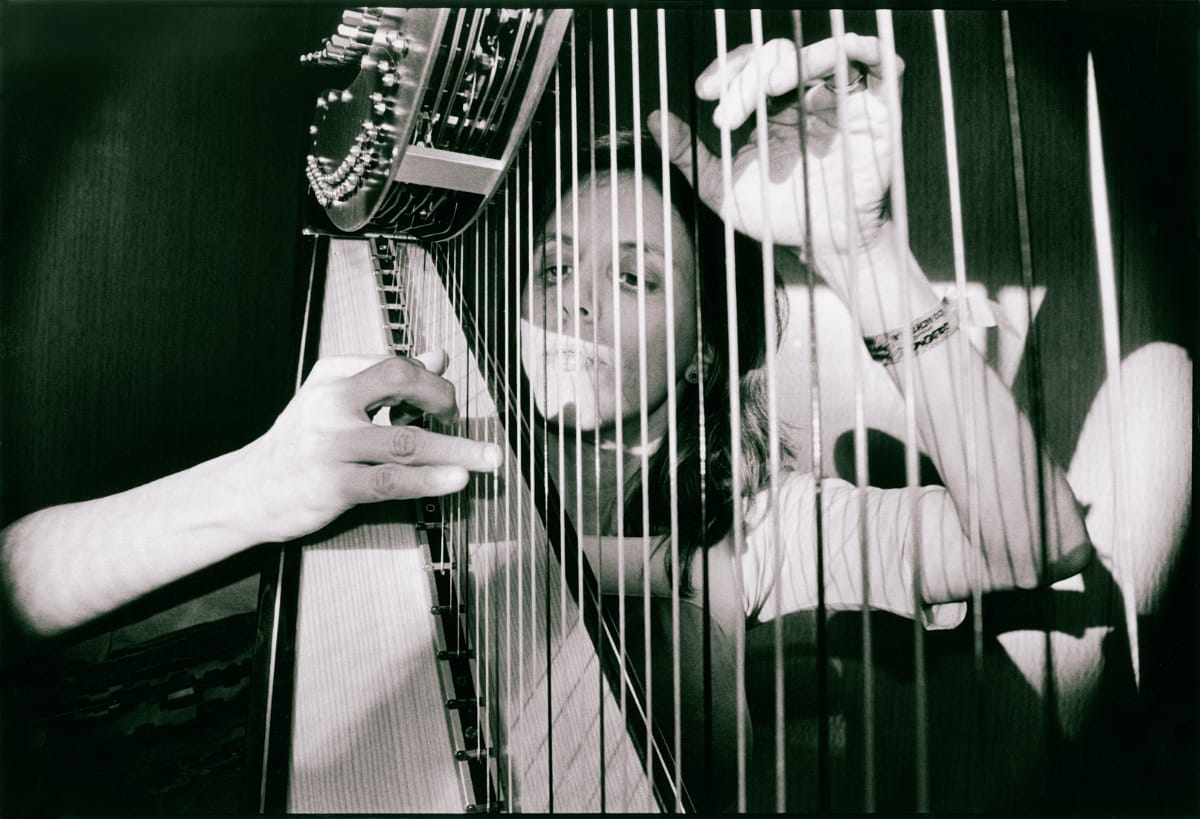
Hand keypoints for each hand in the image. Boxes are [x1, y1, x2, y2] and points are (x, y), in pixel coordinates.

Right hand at [236, 351, 500, 542]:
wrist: (247, 491)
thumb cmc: (298, 444)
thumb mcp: (334, 400)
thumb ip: (385, 380)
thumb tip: (438, 356)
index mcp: (333, 377)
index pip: (394, 363)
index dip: (431, 380)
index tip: (447, 403)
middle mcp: (330, 404)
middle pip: (401, 385)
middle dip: (445, 400)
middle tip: (466, 421)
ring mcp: (330, 445)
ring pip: (405, 441)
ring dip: (455, 449)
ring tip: (489, 458)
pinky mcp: (332, 485)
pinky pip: (390, 481)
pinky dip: (428, 480)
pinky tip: (455, 480)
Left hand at [649, 34, 900, 263]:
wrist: (822, 247)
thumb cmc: (777, 218)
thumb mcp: (721, 189)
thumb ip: (686, 154)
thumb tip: (653, 120)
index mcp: (771, 106)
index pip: (749, 64)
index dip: (727, 69)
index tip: (704, 93)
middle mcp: (806, 95)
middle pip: (778, 55)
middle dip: (747, 78)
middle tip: (727, 117)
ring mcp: (842, 99)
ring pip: (820, 52)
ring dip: (790, 63)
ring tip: (769, 91)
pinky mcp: (879, 108)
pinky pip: (880, 62)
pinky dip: (863, 49)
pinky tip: (839, 57)